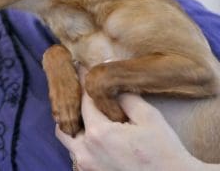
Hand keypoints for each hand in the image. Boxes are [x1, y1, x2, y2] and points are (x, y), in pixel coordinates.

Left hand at [55, 89, 207, 170]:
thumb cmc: (163, 150)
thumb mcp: (148, 116)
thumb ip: (125, 96)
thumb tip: (110, 78)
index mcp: (98, 132)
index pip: (83, 101)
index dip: (85, 85)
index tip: (83, 71)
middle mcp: (86, 150)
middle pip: (67, 121)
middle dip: (75, 106)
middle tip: (85, 96)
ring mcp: (86, 164)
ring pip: (68, 139)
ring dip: (76, 125)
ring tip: (91, 115)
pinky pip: (78, 153)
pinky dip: (82, 141)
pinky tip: (97, 134)